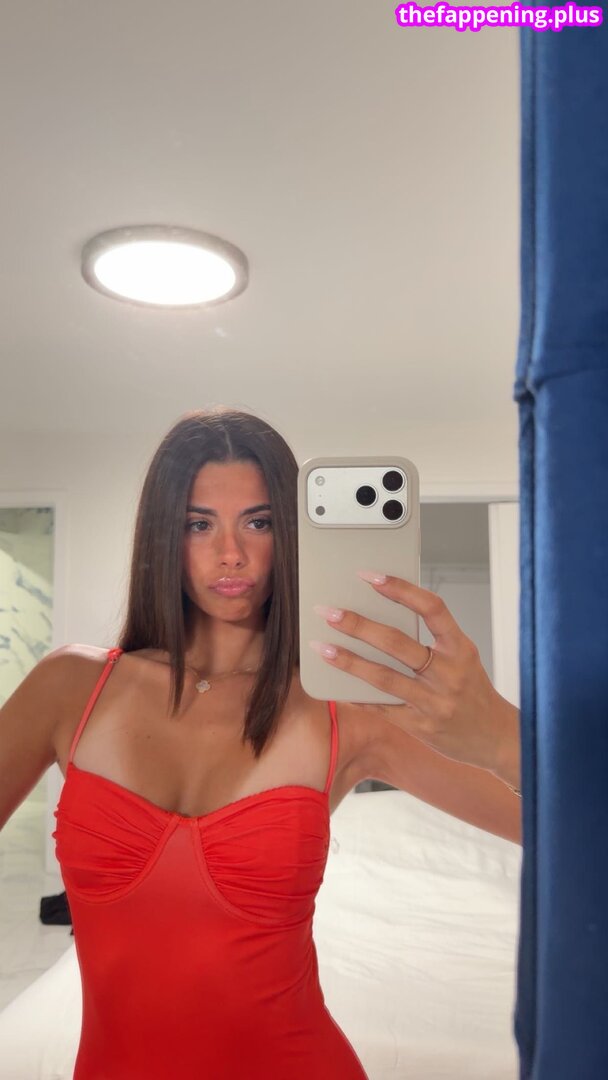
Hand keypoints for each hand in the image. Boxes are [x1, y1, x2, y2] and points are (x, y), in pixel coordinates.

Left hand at [310, 571, 519, 781]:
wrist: (495, 736)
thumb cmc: (472, 690)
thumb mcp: (462, 656)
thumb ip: (431, 638)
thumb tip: (382, 614)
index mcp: (460, 648)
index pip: (432, 609)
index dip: (401, 589)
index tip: (370, 576)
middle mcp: (448, 673)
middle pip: (397, 643)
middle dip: (358, 625)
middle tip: (329, 612)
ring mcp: (433, 702)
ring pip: (383, 677)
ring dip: (349, 661)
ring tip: (323, 647)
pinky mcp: (419, 726)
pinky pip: (381, 707)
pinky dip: (355, 694)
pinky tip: (335, 684)